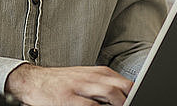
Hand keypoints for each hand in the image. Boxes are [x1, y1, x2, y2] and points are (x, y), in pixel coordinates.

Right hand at [5, 64, 132, 105]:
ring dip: (119, 103)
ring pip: (110, 93)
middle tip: (135, 105)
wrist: (33, 80)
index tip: (143, 100)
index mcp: (98, 73)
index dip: (136, 94)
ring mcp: (80, 87)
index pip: (126, 83)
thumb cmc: (62, 82)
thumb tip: (128, 94)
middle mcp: (92, 78)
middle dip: (131, 99)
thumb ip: (106, 85)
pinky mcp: (68, 99)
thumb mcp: (86, 78)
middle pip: (122, 87)